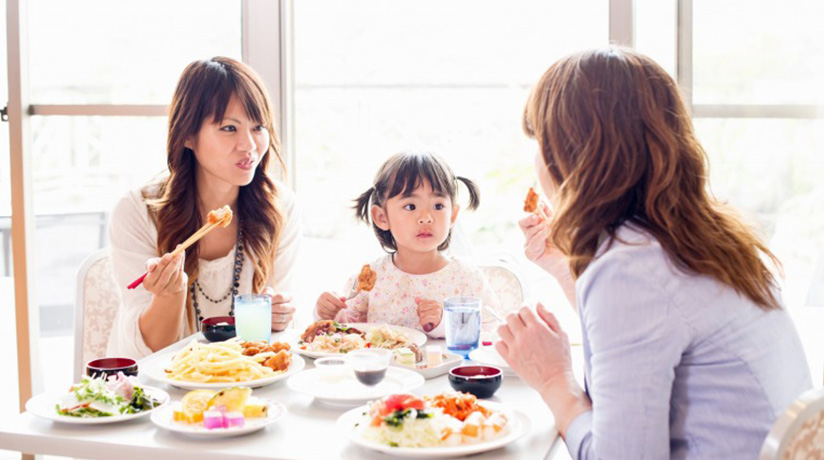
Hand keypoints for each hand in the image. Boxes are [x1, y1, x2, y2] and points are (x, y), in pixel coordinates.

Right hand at [143, 246, 186, 297]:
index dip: (162, 264)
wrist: (167, 279)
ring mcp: (167, 290)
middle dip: (172, 263)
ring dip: (178, 263)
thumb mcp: (152, 264)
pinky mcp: (177, 289)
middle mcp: (157, 289)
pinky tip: (181, 259)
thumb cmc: (157, 269)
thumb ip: (151, 264)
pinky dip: (181, 266)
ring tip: (180, 253)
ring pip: (175, 275)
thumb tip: (151, 267)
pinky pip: (180, 276)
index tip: (169, 255)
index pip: (155, 273)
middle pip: (166, 275)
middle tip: (178, 253)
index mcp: (147, 284)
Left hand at [264, 287, 295, 331]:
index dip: (272, 299)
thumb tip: (267, 295)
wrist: (271, 310)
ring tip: (263, 315)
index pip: (281, 297)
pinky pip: (278, 325)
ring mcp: (290, 317)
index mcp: (289, 297)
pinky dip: (271, 324)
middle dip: (270, 309)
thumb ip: (267, 292)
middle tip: (263, 309)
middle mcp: (292, 307)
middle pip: (280, 307)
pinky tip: (266, 321)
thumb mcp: (268, 293)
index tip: (265, 301)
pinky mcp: (285, 325)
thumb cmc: (270, 300)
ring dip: (270, 316)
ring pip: (279, 317)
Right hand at [315, 291, 346, 319]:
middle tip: (339, 308)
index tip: (346, 307)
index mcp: (326, 294)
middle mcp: (321, 300)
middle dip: (338, 309)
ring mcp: (319, 307)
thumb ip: (341, 297)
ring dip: (335, 313)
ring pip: (331, 313)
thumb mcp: (337, 295)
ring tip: (336, 310)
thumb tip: (344, 299)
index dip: (342, 304)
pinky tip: (332, 313)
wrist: (323, 300)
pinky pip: (328, 317)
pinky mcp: (319, 313)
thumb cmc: (332, 297)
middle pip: (333, 308)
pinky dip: (331, 316)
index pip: (335, 300)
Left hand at [415, 297, 442, 332]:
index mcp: (434, 302)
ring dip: (422, 319)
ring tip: (426, 321)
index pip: (421, 303)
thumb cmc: (433, 317)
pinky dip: (422, 323)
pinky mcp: (436, 318)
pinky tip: (426, 323)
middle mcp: (437, 306)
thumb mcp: (428, 309)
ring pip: (422, 314)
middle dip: (420, 314)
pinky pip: (424, 319)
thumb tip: (416, 298)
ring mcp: (437, 312)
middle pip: (421, 308)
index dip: (420, 309)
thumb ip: (422, 303)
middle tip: (425, 318)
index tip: (424, 313)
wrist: (440, 327)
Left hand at [496, 303, 589, 433]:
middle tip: (522, 323)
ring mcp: (515, 347)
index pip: (524, 309)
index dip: (526, 310)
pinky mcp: (510, 359)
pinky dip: (502, 342)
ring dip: (507, 328)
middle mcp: (524, 336)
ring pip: (501, 328)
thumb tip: (538, 304)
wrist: (555, 381)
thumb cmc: (561, 359)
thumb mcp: (562, 334)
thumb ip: (550, 316)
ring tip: (515, 333)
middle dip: (516, 317)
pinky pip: (498, 344)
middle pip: (510, 316)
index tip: (529, 314)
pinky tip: (511, 344)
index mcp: (538, 328)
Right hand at [519, 203, 568, 279]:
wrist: (572, 262)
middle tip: (539, 217)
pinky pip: (532, 242)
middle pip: (522, 222)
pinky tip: (548, 233)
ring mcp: (530, 245)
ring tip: (550, 227)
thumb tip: (541, 202)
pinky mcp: (530, 254)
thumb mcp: (559, 225)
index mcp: (538, 228)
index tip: (542, 203)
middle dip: (530, 217)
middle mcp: (532, 236)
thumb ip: (550, 215)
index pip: (530, 215)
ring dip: (540, 227)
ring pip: (529, 232)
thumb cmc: (568, 244)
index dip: (534, 209)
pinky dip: (540, 236)